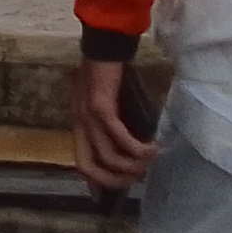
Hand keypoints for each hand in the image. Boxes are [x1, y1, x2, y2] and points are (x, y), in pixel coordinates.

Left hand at [73, 59, 158, 193]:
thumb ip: (110, 126)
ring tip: (150, 161)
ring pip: (108, 157)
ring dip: (132, 165)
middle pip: (89, 167)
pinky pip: (119, 137)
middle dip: (115, 180)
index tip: (121, 186)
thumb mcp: (105, 105)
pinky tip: (152, 147)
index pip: (81, 164)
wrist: (105, 46)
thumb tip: (128, 151)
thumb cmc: (108, 76)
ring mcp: (88, 117)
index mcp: (79, 126)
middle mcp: (80, 125)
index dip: (99, 182)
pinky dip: (137, 148)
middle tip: (138, 178)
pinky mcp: (101, 108)